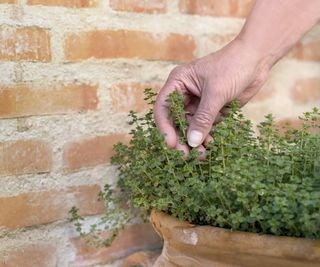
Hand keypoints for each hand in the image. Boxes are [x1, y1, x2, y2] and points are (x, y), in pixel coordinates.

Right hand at [154, 39, 271, 152]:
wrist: (257, 59)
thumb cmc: (233, 66)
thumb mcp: (216, 93)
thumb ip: (203, 119)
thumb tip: (192, 142)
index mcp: (178, 83)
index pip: (163, 108)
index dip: (164, 127)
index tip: (171, 144)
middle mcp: (184, 94)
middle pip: (175, 121)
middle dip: (181, 138)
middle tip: (185, 155)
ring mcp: (198, 102)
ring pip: (190, 127)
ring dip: (195, 140)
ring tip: (201, 155)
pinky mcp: (211, 109)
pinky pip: (205, 127)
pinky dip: (207, 137)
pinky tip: (211, 145)